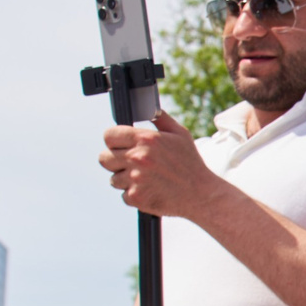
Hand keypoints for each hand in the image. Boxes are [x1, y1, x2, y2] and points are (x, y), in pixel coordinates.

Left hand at [102, 112, 220, 220]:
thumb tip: (148, 108)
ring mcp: (135, 179)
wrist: (201, 194)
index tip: (120, 146)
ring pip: (114, 179)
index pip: (109, 136)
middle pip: (104, 158)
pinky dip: (134, 195)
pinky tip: (150, 191)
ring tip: (146, 179)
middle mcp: (137, 157)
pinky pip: (123, 195)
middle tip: (131, 165)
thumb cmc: (190, 163)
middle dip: (115, 161)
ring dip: (125, 180)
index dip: (114, 141)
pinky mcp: (136, 197)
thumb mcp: (180, 134)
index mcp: (145, 139)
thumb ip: (160, 118)